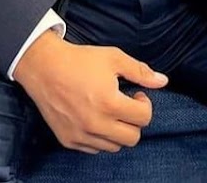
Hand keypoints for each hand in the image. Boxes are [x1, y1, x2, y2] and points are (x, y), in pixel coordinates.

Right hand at [14, 31, 167, 152]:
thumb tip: (163, 81)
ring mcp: (81, 135)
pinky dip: (99, 137)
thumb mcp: (113, 58)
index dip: (145, 104)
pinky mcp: (68, 140)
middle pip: (132, 138)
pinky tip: (94, 117)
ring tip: (109, 111)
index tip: (136, 94)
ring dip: (117, 131)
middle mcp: (96, 124)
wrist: (44, 67)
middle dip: (134, 121)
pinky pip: (94, 149)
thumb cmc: (80, 60)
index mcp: (110, 103)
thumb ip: (140, 71)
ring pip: (114, 146)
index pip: (144, 118)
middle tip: (125, 105)